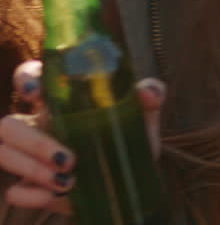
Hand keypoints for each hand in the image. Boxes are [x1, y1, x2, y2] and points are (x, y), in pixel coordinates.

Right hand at [0, 60, 165, 212]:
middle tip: (69, 159)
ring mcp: (29, 156)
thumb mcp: (143, 117)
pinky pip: (13, 191)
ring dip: (31, 169)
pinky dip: (32, 195)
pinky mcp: (30, 186)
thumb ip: (150, 95)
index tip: (36, 92)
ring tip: (68, 181)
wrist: (131, 184)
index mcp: (60, 102)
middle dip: (34, 143)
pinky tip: (56, 195)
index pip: (29, 78)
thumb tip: (147, 92)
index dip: (24, 79)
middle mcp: (37, 125)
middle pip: (8, 125)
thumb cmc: (129, 141)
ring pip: (2, 154)